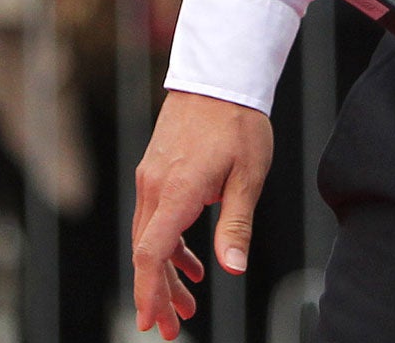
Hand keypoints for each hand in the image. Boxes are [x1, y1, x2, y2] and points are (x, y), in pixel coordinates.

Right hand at [132, 91, 272, 339]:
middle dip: (157, 293)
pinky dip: (169, 244)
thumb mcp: (247, 176)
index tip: (150, 321)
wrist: (219, 77)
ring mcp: (152, 177)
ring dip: (165, 272)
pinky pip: (156, 217)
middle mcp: (154, 187)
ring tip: (187, 303)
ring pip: (150, 236)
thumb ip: (236, 225)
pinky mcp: (157, 169)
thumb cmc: (238, 123)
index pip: (151, 253)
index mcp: (176, 192)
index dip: (149, 291)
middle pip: (147, 252)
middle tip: (171, 328)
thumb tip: (233, 270)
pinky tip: (191, 261)